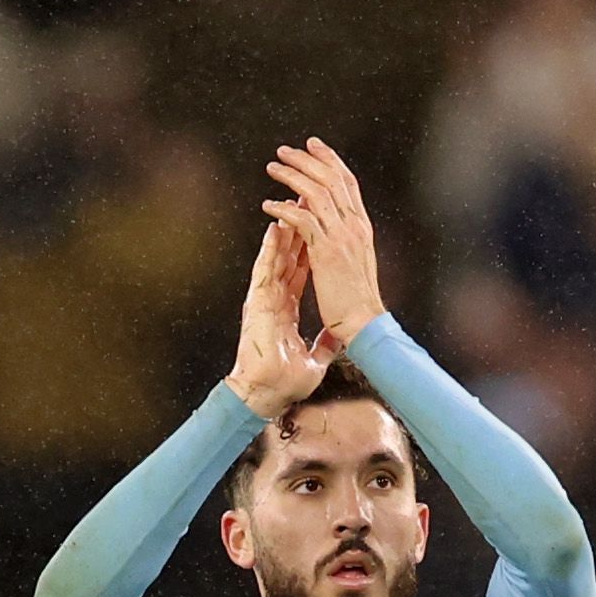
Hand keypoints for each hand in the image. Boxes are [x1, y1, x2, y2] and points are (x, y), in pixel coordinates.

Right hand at [225, 217, 340, 419]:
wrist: (266, 396)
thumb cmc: (285, 383)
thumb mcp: (314, 360)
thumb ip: (324, 345)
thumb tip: (338, 337)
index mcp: (287, 309)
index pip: (302, 270)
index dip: (310, 245)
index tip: (319, 223)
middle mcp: (275, 299)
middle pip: (289, 255)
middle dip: (299, 227)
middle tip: (307, 200)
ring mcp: (265, 299)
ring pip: (277, 257)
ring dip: (286, 229)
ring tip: (293, 202)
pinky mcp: (257, 303)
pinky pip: (265, 270)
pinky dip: (271, 248)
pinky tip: (276, 227)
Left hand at [262, 138, 384, 345]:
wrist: (366, 322)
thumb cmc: (358, 301)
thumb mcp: (357, 262)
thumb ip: (346, 240)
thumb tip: (331, 228)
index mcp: (361, 226)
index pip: (346, 182)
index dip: (329, 160)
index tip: (312, 146)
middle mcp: (354, 225)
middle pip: (330, 179)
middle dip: (306, 160)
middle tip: (285, 151)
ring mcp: (341, 236)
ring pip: (315, 192)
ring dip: (291, 176)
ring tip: (272, 168)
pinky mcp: (326, 251)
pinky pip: (302, 219)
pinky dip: (283, 208)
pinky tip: (268, 205)